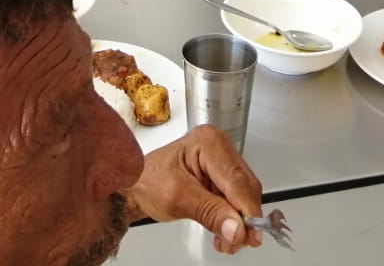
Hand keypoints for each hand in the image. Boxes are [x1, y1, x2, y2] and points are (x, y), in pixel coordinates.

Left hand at [123, 125, 262, 254]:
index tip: (250, 234)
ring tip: (227, 241)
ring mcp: (220, 160)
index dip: (246, 210)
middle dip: (243, 219)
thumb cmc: (147, 181)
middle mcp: (218, 147)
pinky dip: (232, 218)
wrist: (134, 186)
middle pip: (244, 187)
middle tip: (237, 242)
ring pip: (243, 196)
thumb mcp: (177, 198)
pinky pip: (235, 198)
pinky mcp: (219, 174)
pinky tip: (224, 232)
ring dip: (238, 222)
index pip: (237, 180)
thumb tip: (237, 228)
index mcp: (208, 142)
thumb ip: (210, 212)